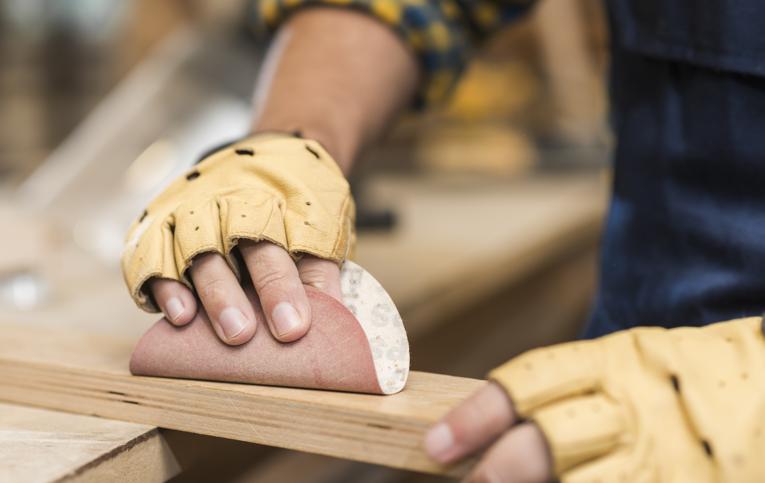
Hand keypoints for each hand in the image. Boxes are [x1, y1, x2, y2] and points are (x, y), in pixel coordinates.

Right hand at [122, 134, 353, 344]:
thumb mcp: (323, 223)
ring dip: (203, 291)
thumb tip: (334, 322)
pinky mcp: (161, 223)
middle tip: (243, 334)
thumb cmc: (296, 203)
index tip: (293, 328)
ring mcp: (194, 210)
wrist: (263, 154)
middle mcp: (232, 201)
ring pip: (194, 250)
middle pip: (236, 246)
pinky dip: (160, 284)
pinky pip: (151, 254)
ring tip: (201, 325)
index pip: (284, 246)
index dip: (285, 289)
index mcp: (279, 201)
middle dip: (234, 293)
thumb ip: (322, 268)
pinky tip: (176, 313)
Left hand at [426, 317, 764, 482]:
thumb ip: (568, 389)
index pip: (531, 381)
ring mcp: (666, 456)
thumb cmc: (677, 376)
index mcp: (615, 360)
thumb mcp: (626, 360)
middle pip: (551, 439)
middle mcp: (636, 407)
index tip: (437, 444)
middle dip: (500, 467)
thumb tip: (491, 430)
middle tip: (467, 481)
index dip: (478, 415)